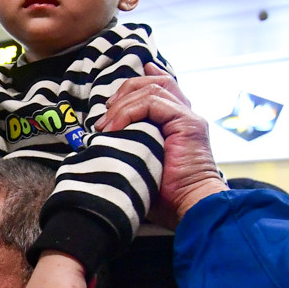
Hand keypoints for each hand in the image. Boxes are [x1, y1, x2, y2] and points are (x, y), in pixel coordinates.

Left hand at [98, 63, 226, 228]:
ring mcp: (187, 117)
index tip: (117, 91)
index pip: (162, 89)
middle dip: (126, 91)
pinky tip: (114, 129)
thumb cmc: (165, 197)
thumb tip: (99, 143)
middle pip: (157, 83)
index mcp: (177, 124)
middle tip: (106, 111)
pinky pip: (153, 102)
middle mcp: (185, 116)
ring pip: (152, 90)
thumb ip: (128, 147)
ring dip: (123, 104)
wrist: (189, 207)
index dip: (142, 80)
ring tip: (105, 126)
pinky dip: (128, 112)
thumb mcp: (141, 166)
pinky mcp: (187, 122)